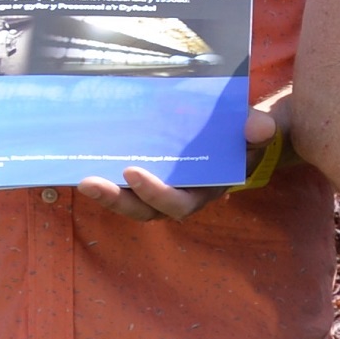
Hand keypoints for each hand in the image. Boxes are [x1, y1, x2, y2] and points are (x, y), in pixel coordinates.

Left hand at [76, 104, 282, 219]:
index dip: (154, 193)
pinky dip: (107, 180)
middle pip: (145, 211)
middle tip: (89, 182)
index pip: (178, 204)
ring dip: (106, 195)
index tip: (131, 172)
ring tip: (81, 181)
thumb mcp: (257, 129)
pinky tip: (84, 165)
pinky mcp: (149, 177)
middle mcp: (180, 196)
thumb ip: (258, 129)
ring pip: (130, 203)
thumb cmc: (246, 132)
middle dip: (117, 200)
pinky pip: (125, 187)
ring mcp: (162, 189)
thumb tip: (258, 127)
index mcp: (205, 191)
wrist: (242, 131)